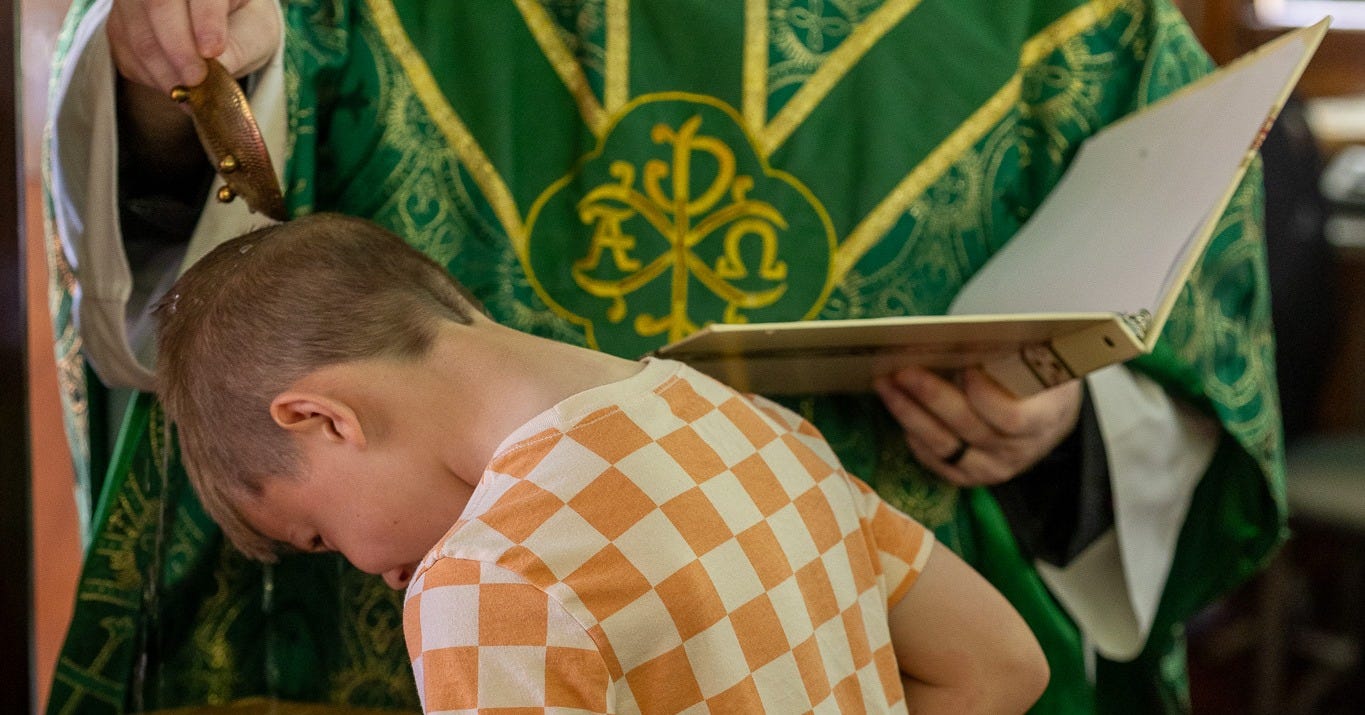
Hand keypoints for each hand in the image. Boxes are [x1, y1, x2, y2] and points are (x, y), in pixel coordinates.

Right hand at [107, 0, 280, 91]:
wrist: (221, 27)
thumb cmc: (243, 25)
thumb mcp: (256, 34)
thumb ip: (240, 48)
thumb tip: (218, 68)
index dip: (205, 20)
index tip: (213, 51)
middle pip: (158, 6)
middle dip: (179, 50)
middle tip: (197, 80)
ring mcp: (134, 0)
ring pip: (138, 34)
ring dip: (165, 72)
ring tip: (191, 94)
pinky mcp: (119, 24)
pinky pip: (126, 53)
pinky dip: (151, 77)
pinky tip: (175, 85)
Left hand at [874, 366, 1082, 487]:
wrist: (1049, 420)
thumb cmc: (1042, 381)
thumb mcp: (1041, 363)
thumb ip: (1011, 354)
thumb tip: (963, 336)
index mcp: (1043, 419)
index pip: (1012, 417)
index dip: (985, 396)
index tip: (966, 369)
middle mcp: (1017, 451)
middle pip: (968, 427)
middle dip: (931, 397)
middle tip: (903, 371)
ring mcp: (992, 468)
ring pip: (944, 446)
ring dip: (909, 414)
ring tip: (885, 386)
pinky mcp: (971, 477)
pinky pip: (937, 462)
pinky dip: (915, 438)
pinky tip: (900, 412)